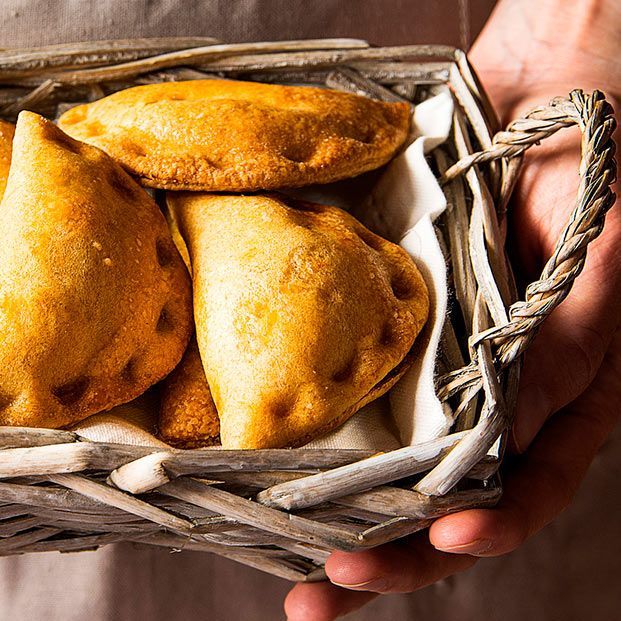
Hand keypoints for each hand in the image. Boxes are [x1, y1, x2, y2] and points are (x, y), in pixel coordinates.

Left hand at [284, 1, 620, 618]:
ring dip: (341, 506)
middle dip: (391, 548)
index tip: (442, 538)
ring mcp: (439, 354)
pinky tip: (282, 454)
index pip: (523, 486)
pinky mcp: (397, 314)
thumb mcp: (600, 261)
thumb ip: (566, 350)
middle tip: (324, 591)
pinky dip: (326, 419)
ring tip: (291, 557)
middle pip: (441, 493)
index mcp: (560, 391)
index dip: (488, 525)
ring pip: (389, 453)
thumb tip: (511, 433)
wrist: (556, 76)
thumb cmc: (604, 161)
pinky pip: (360, 375)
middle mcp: (492, 386)